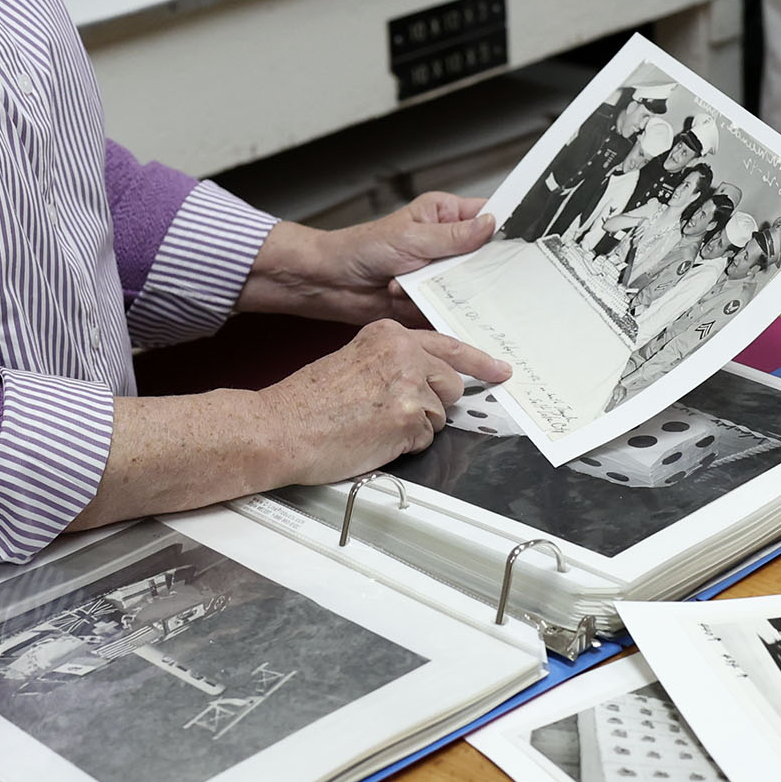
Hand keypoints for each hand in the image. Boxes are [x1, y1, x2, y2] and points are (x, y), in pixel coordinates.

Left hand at [239, 193, 495, 323]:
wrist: (331, 284)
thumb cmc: (362, 249)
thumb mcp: (411, 238)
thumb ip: (454, 237)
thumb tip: (491, 224)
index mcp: (445, 215)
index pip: (488, 216)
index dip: (508, 228)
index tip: (530, 242)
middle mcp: (447, 243)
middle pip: (485, 257)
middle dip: (485, 269)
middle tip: (492, 277)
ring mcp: (440, 273)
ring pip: (471, 286)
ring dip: (454, 291)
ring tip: (432, 288)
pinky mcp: (431, 299)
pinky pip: (452, 307)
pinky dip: (443, 310)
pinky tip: (427, 306)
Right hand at [253, 320, 513, 484]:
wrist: (280, 427)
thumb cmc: (307, 402)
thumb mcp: (353, 360)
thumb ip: (391, 362)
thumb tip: (427, 380)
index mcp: (388, 334)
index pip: (447, 346)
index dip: (479, 362)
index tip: (500, 370)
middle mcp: (403, 353)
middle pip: (450, 384)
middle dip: (431, 404)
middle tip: (393, 413)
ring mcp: (409, 385)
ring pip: (438, 416)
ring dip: (413, 428)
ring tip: (372, 425)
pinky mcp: (408, 418)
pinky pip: (425, 440)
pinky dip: (404, 446)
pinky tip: (373, 439)